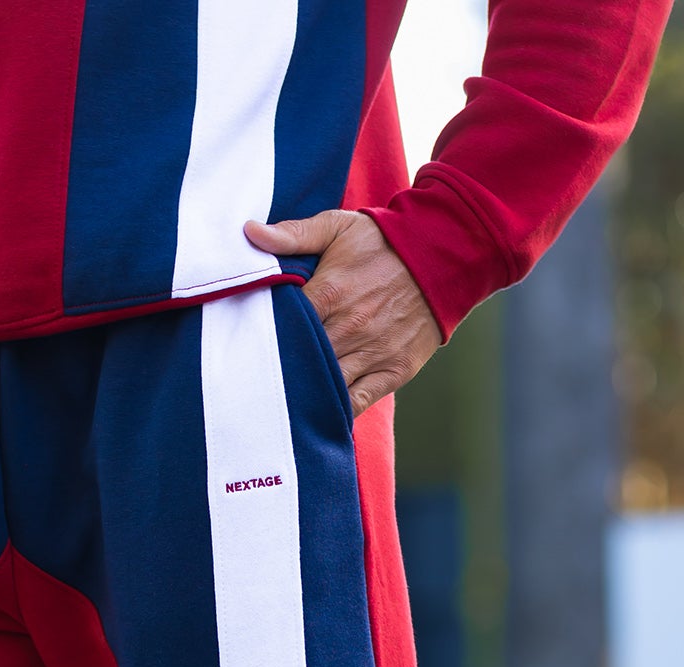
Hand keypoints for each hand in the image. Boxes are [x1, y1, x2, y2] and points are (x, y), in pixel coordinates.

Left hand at [243, 209, 440, 416]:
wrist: (446, 253)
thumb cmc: (384, 241)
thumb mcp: (338, 226)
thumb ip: (293, 234)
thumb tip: (248, 232)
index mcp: (330, 293)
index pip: (284, 326)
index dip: (265, 337)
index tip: (250, 343)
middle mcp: (350, 327)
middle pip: (302, 360)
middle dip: (280, 370)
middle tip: (255, 380)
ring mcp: (373, 352)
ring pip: (326, 385)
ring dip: (305, 393)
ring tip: (282, 401)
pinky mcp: (394, 371)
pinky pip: (357, 402)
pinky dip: (337, 410)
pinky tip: (319, 411)